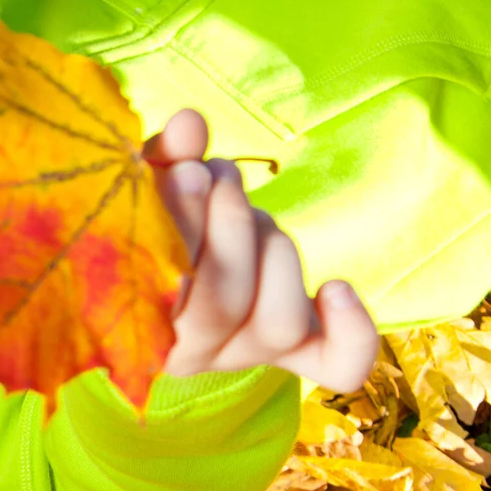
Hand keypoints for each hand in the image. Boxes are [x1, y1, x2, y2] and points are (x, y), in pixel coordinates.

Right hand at [149, 110, 378, 392]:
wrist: (172, 261)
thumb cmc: (149, 218)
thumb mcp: (143, 189)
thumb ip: (164, 160)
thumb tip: (191, 124)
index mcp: (138, 327)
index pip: (166, 296)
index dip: (183, 228)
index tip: (188, 171)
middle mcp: (192, 354)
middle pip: (225, 304)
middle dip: (230, 224)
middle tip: (218, 173)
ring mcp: (246, 354)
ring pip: (279, 323)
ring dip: (272, 248)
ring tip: (244, 204)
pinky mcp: (295, 351)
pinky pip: (337, 365)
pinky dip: (351, 330)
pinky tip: (337, 288)